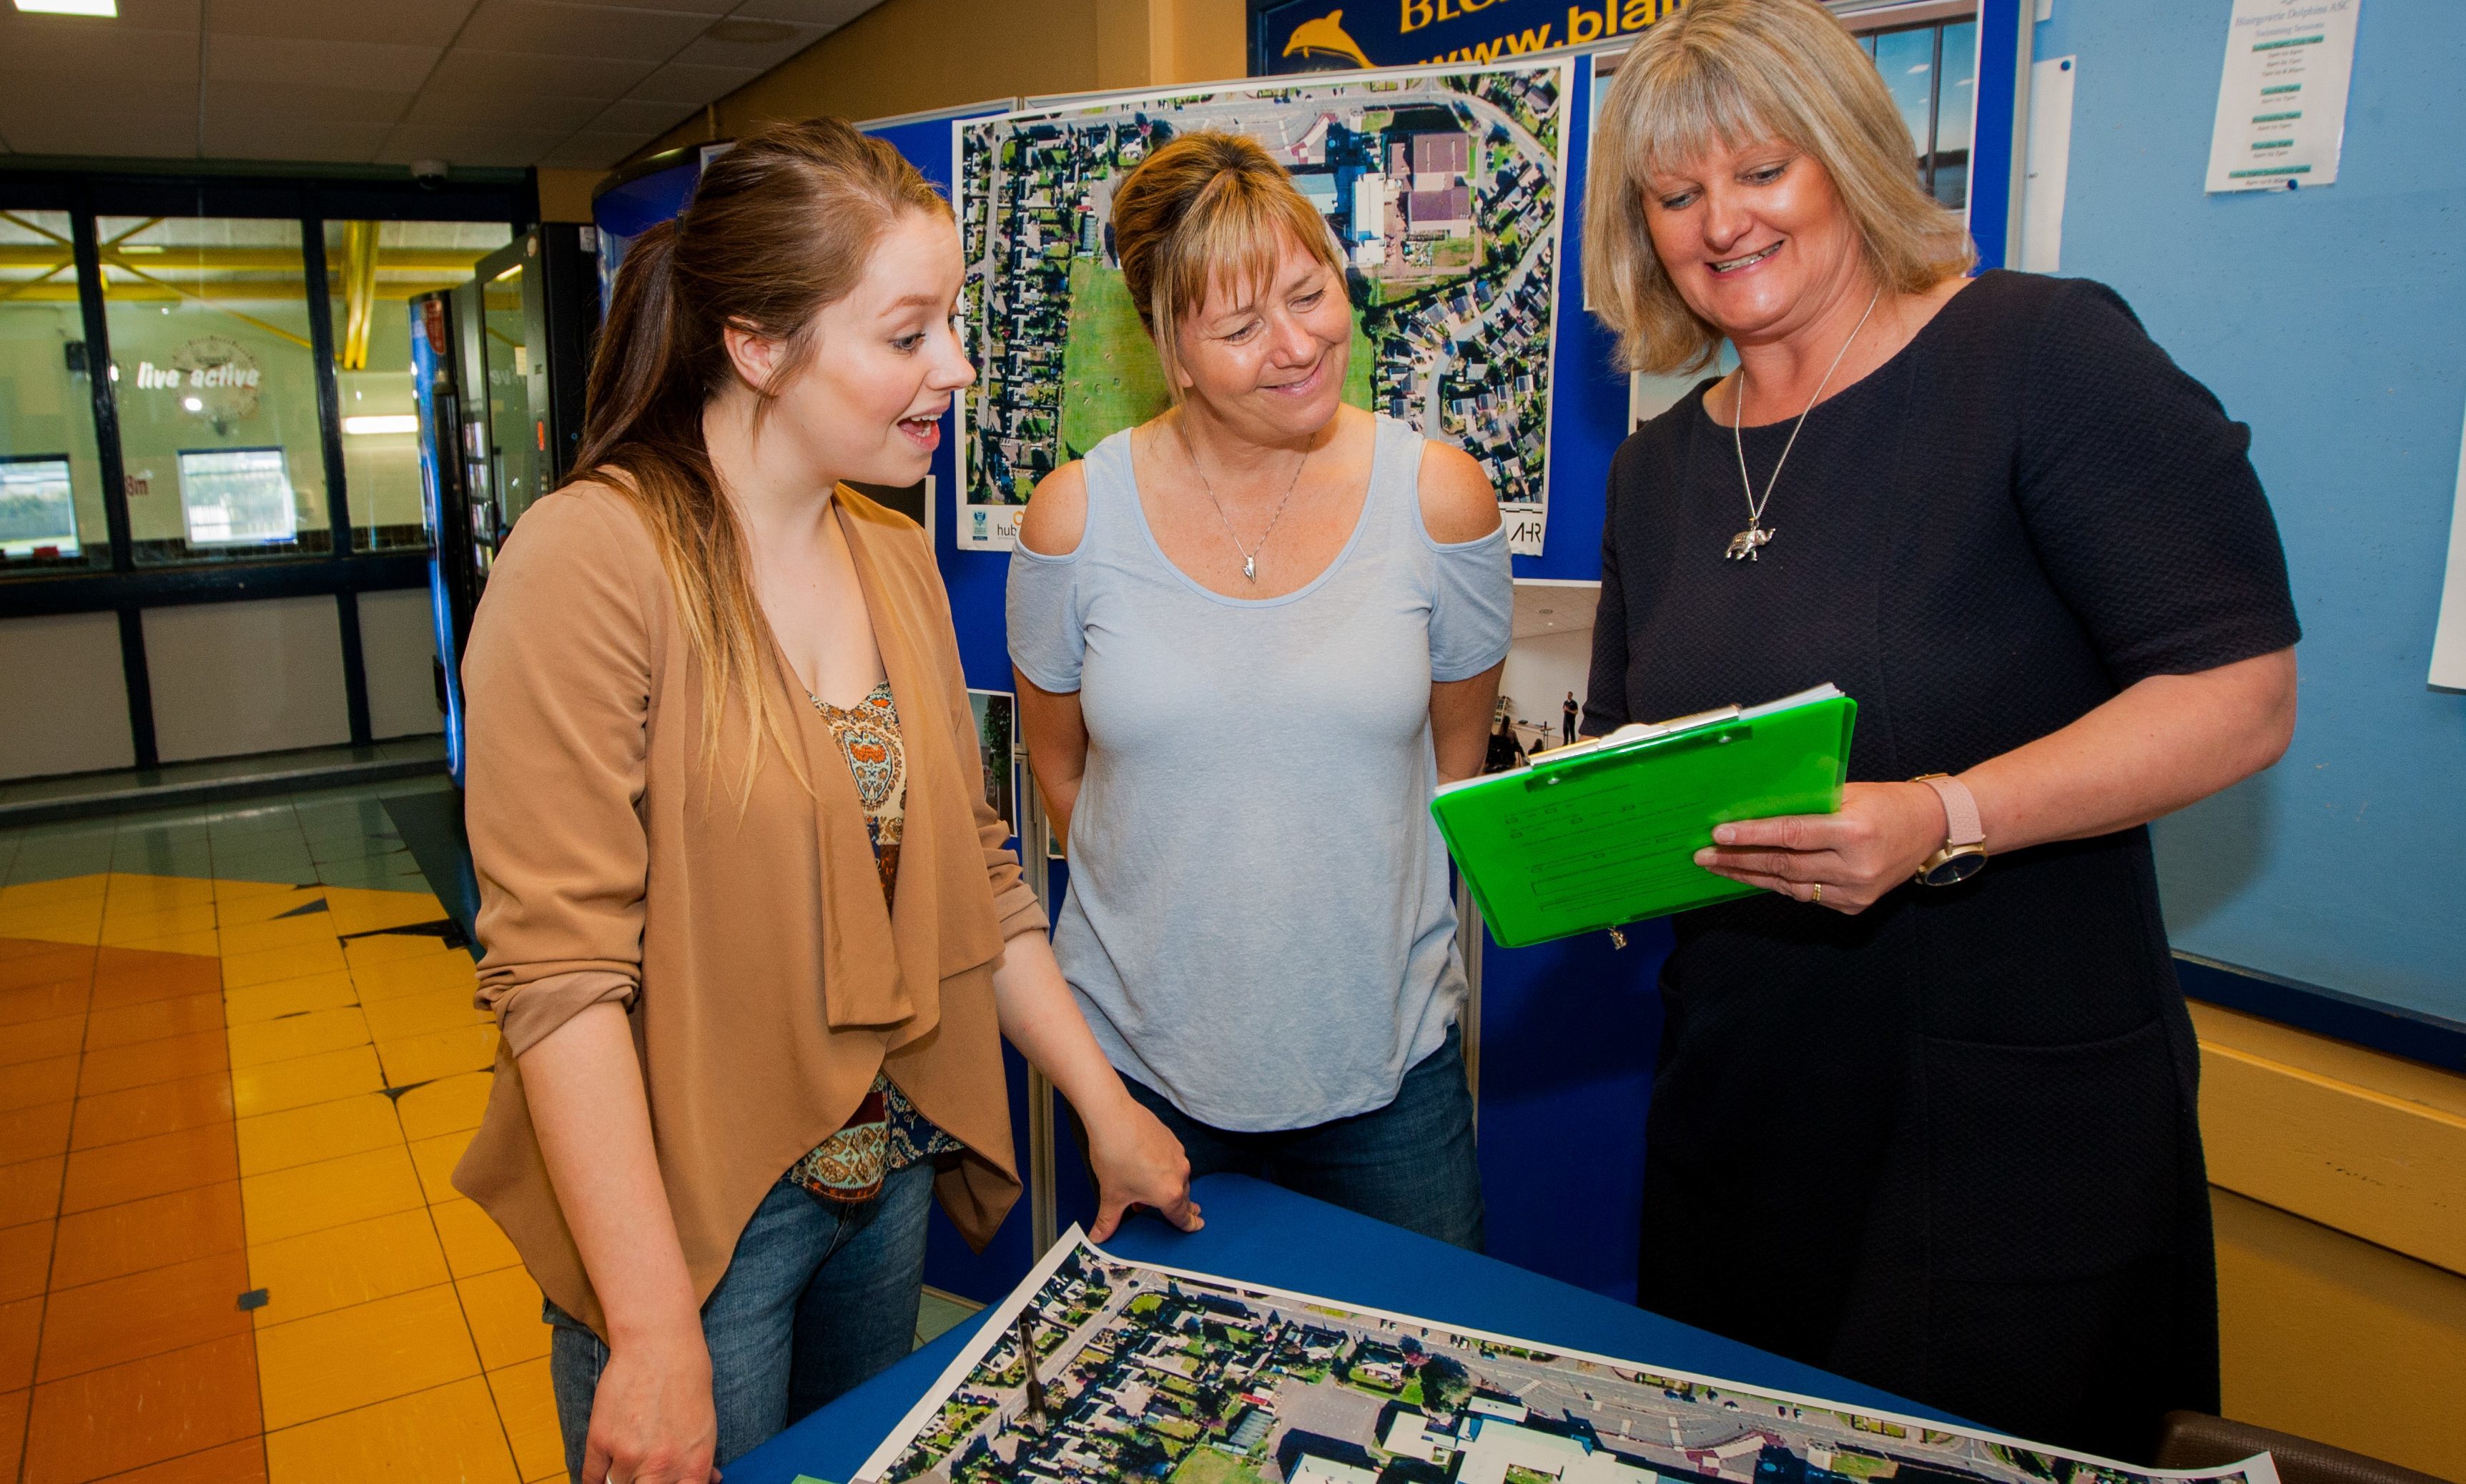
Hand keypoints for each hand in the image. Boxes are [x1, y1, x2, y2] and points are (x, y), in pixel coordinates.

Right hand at [582, 1321, 721, 1483]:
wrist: (658, 1344)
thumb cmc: (687, 1379)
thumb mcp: (706, 1426)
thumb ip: (701, 1460)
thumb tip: (707, 1480)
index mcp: (693, 1465)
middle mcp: (661, 1466)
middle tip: (643, 1473)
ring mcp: (628, 1455)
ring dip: (622, 1477)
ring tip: (629, 1456)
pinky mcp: (600, 1440)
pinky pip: (591, 1478)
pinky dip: (596, 1479)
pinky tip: (605, 1471)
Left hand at [1082, 1092, 1200, 1240]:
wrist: (1114, 1117)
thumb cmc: (1114, 1157)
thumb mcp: (1111, 1195)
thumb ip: (1107, 1220)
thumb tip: (1098, 1237)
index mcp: (1169, 1194)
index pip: (1182, 1216)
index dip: (1190, 1224)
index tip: (1197, 1225)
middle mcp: (1179, 1174)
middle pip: (1182, 1197)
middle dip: (1178, 1206)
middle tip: (1184, 1212)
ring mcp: (1177, 1154)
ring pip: (1178, 1177)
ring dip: (1168, 1186)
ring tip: (1153, 1190)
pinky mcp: (1171, 1139)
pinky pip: (1172, 1160)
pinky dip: (1164, 1167)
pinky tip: (1147, 1166)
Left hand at [1692, 780, 1947, 914]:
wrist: (1931, 830)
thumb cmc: (1886, 802)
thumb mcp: (1850, 792)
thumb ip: (1808, 802)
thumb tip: (1755, 804)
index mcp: (1854, 833)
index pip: (1792, 835)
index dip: (1752, 836)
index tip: (1718, 834)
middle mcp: (1855, 867)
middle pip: (1784, 866)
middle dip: (1738, 860)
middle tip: (1703, 855)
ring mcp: (1855, 893)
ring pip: (1789, 886)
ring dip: (1749, 876)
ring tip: (1717, 867)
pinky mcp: (1853, 907)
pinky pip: (1805, 895)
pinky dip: (1777, 884)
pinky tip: (1751, 875)